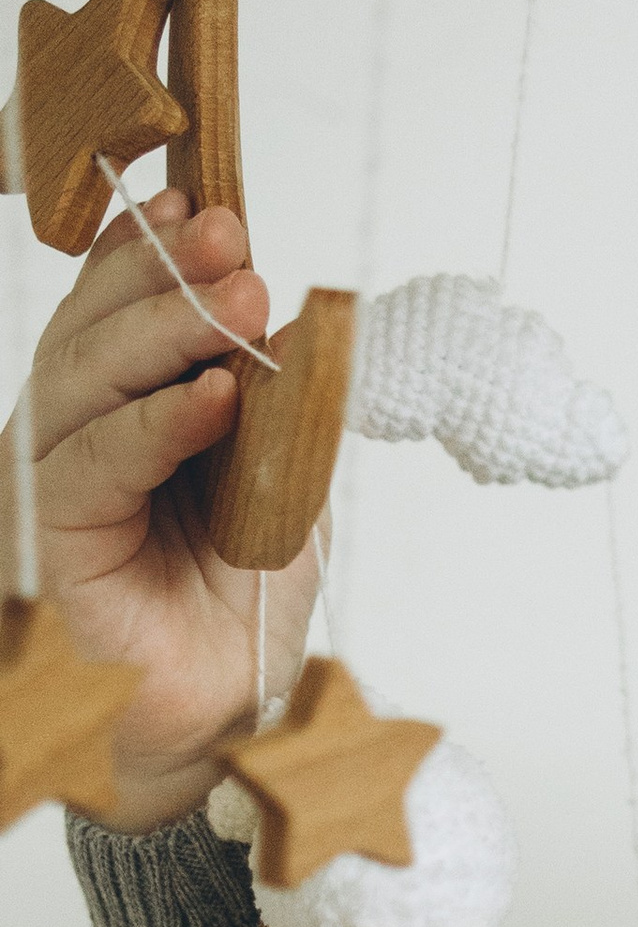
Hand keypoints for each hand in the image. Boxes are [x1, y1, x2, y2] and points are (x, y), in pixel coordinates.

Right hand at [3, 192, 321, 826]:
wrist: (225, 721)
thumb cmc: (240, 615)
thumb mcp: (281, 494)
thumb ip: (278, 417)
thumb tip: (293, 329)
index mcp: (122, 415)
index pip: (119, 314)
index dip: (151, 252)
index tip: (209, 205)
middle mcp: (76, 437)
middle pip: (95, 330)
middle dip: (164, 273)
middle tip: (231, 238)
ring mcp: (56, 482)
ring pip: (86, 379)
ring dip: (165, 331)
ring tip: (238, 298)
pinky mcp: (54, 535)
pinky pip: (97, 462)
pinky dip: (157, 423)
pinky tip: (214, 397)